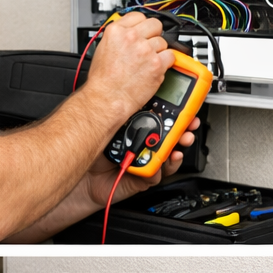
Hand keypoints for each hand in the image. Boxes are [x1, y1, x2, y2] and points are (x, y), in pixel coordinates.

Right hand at [83, 13, 173, 118]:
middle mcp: (131, 37)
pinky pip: (171, 56)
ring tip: (146, 63)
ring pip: (163, 42)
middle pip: (155, 25)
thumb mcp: (102, 49)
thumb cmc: (102, 80)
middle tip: (148, 46)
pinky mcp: (157, 63)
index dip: (142, 24)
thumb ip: (118, 37)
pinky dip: (166, 63)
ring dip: (158, 52)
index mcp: (116, 31)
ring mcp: (145, 50)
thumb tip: (129, 32)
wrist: (106, 98)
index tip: (143, 30)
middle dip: (153, 35)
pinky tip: (154, 68)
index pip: (138, 16)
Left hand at [84, 116, 200, 206]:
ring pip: (168, 156)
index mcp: (137, 131)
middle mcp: (143, 146)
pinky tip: (165, 160)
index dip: (177, 116)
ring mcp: (144, 162)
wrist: (81, 177)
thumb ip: (125, 114)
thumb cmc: (92, 152)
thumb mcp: (110, 127)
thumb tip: (138, 93)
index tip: (188, 109)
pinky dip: (163, 167)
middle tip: (190, 126)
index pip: (161, 122)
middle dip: (184, 131)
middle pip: (170, 138)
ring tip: (181, 142)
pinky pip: (157, 173)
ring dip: (178, 148)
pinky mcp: (143, 178)